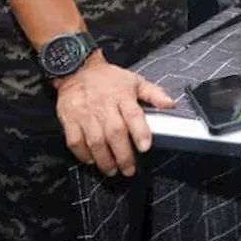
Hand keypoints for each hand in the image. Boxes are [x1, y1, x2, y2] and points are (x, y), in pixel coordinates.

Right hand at [54, 54, 174, 176]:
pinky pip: (75, 141)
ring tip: (112, 170)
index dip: (140, 132)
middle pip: (114, 133)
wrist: (77, 70)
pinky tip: (91, 160)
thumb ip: (154, 94)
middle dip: (123, 154)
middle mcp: (104, 106)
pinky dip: (83, 154)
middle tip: (129, 169)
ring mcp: (85, 114)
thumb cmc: (108, 78)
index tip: (145, 147)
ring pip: (95, 141)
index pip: (133, 115)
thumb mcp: (134, 80)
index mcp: (122, 96)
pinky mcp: (69, 120)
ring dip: (104, 159)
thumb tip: (171, 104)